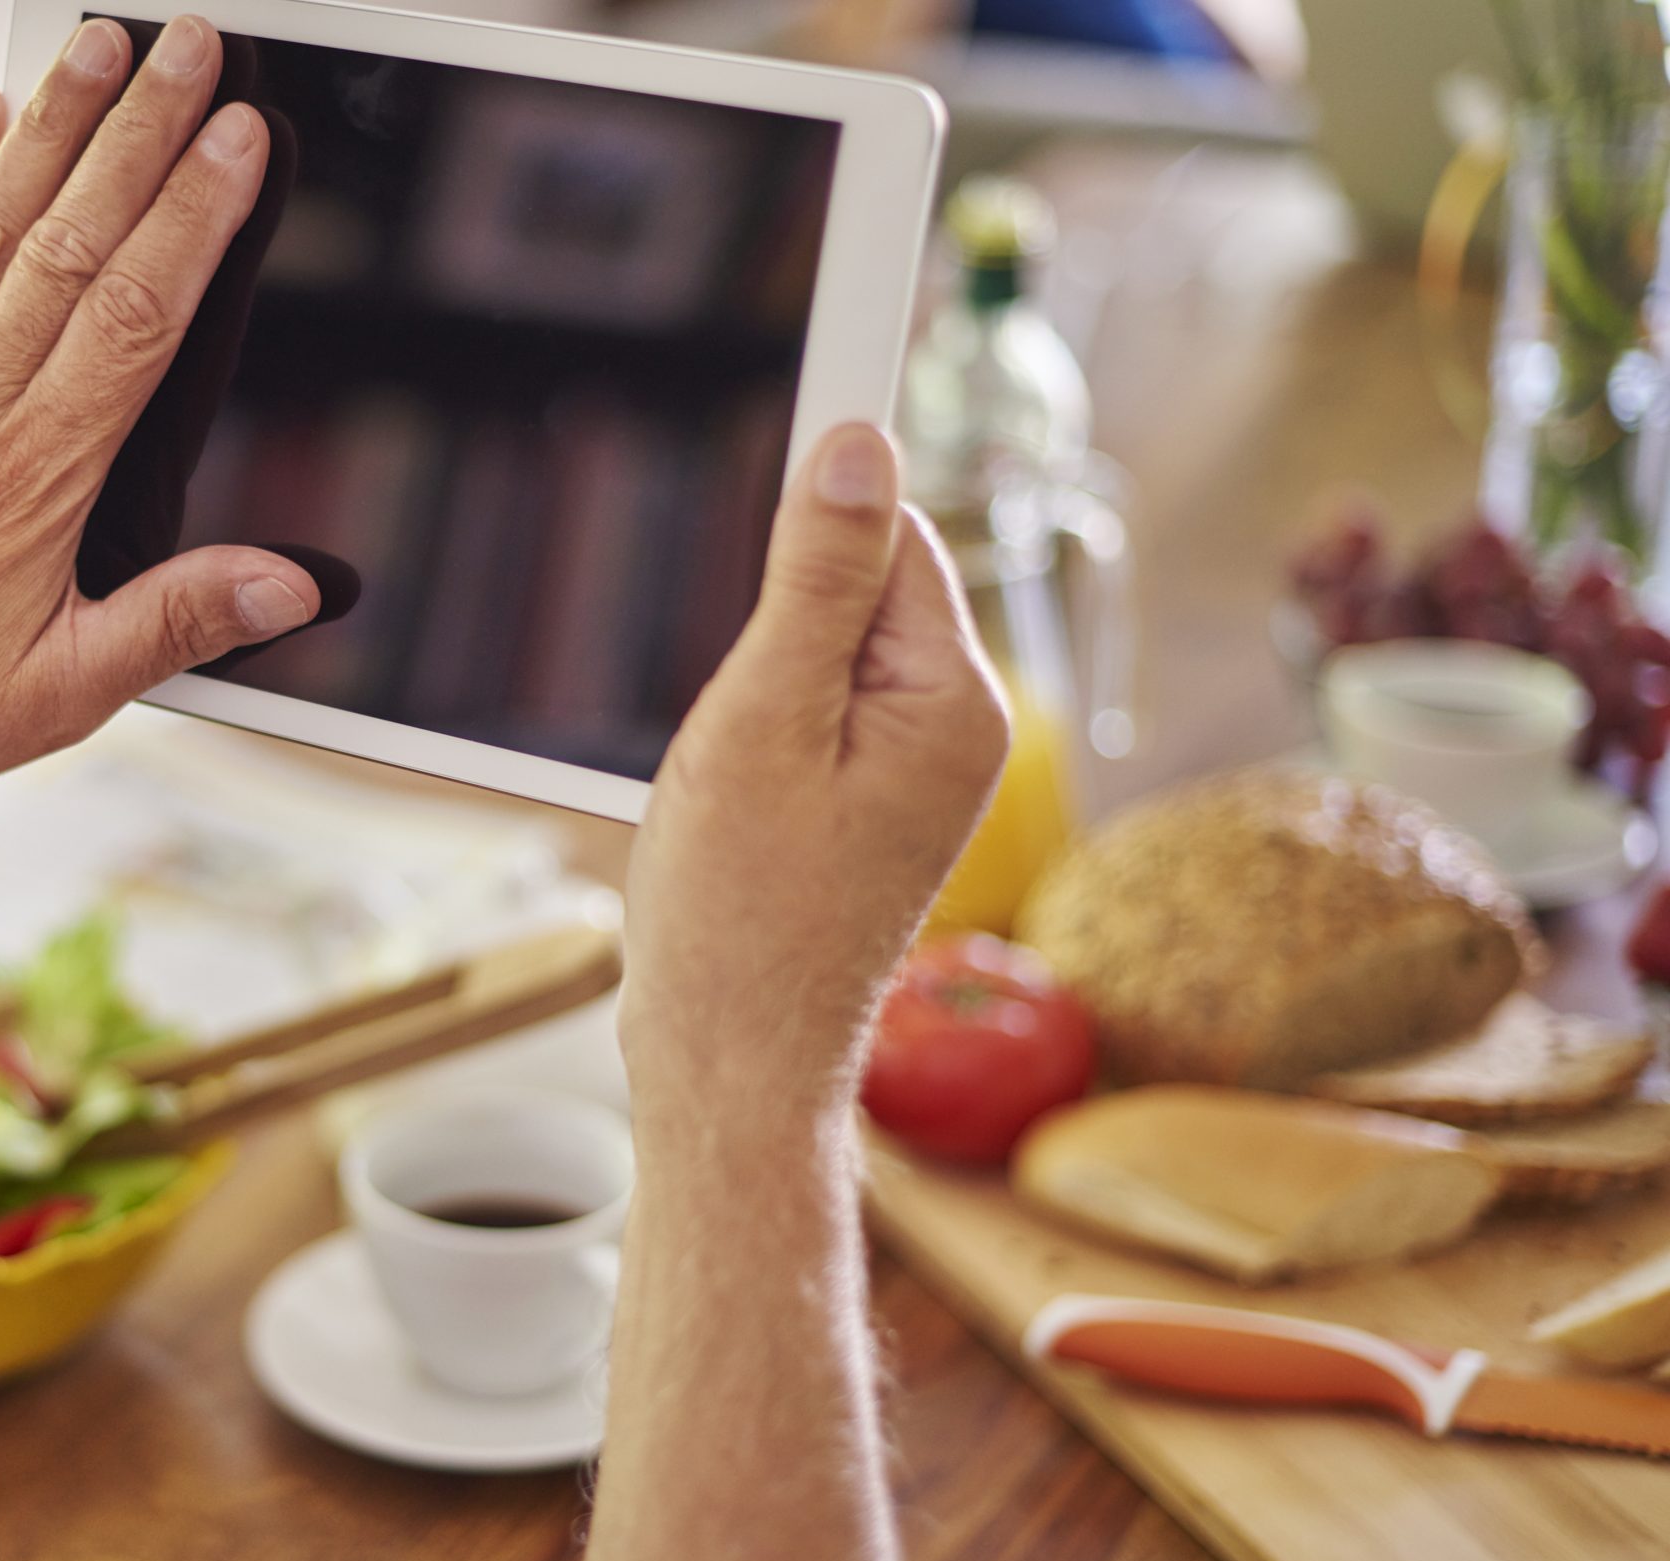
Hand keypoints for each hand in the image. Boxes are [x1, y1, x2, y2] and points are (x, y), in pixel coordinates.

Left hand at [0, 16, 319, 821]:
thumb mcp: (60, 694)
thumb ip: (178, 623)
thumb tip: (288, 586)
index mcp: (33, 476)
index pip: (133, 314)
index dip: (191, 215)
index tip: (238, 137)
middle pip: (72, 238)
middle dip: (141, 130)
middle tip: (190, 46)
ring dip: (53, 124)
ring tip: (103, 44)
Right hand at [618, 424, 1008, 1118]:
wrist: (728, 1065)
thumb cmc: (738, 920)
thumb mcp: (759, 726)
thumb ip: (813, 583)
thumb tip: (860, 447)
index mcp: (954, 701)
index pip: (894, 532)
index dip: (829, 491)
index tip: (816, 371)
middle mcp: (959, 730)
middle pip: (857, 587)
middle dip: (769, 628)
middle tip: (729, 725)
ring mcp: (918, 774)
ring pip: (822, 653)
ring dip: (753, 689)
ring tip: (726, 786)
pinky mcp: (873, 806)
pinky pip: (812, 712)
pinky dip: (755, 732)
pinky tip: (730, 805)